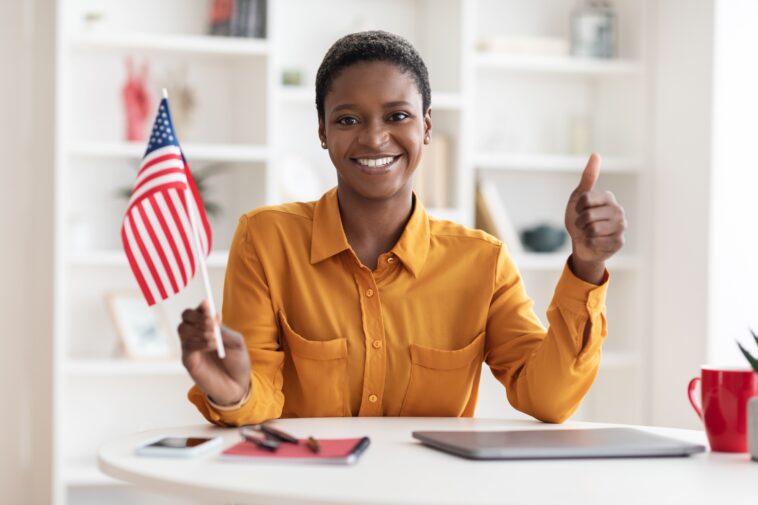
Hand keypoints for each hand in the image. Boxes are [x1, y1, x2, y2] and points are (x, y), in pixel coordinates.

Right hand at [177, 300, 250, 405]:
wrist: (237, 385)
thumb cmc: (237, 362)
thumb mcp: (237, 343)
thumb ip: (224, 330)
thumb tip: (213, 317)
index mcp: (208, 326)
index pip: (198, 310)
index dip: (202, 306)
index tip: (207, 304)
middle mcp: (196, 333)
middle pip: (186, 316)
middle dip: (197, 316)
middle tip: (211, 324)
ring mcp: (190, 346)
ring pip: (183, 329)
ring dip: (199, 330)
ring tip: (214, 339)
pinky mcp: (188, 360)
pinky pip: (187, 346)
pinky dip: (200, 343)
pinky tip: (212, 347)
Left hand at [564, 153, 626, 282]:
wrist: (582, 244)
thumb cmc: (579, 219)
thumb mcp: (578, 198)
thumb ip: (588, 177)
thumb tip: (596, 154)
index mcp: (608, 197)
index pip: (585, 199)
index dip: (577, 207)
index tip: (579, 210)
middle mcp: (618, 210)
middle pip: (587, 215)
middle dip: (580, 222)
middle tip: (583, 225)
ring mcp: (621, 226)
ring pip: (592, 229)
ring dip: (584, 233)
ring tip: (589, 233)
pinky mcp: (619, 242)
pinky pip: (595, 242)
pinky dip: (589, 243)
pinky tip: (595, 242)